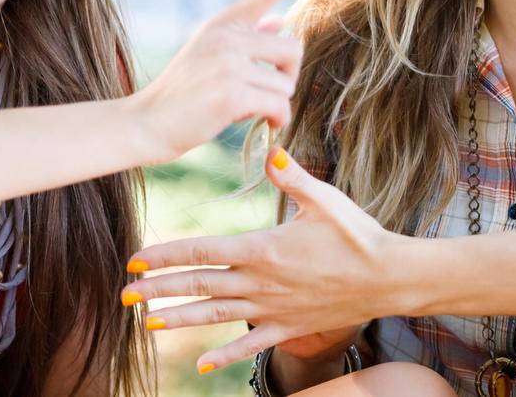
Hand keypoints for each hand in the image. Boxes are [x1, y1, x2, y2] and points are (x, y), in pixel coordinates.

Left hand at [121, 148, 404, 372]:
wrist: (390, 277)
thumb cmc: (358, 234)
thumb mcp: (324, 199)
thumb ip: (293, 176)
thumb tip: (272, 151)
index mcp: (263, 248)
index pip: (203, 251)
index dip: (167, 255)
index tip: (138, 258)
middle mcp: (261, 282)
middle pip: (200, 286)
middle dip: (160, 289)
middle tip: (126, 294)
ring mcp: (274, 309)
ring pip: (217, 316)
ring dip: (181, 319)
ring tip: (149, 322)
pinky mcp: (289, 327)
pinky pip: (252, 345)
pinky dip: (226, 356)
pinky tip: (202, 365)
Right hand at [130, 0, 314, 162]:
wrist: (146, 122)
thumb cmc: (183, 92)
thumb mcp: (209, 53)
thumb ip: (246, 37)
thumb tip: (279, 22)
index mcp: (222, 24)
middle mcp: (226, 37)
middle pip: (294, 49)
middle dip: (289, 76)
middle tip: (272, 93)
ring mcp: (228, 64)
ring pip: (286, 84)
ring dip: (278, 103)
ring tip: (254, 110)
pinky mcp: (231, 94)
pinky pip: (279, 105)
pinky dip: (278, 119)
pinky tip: (266, 123)